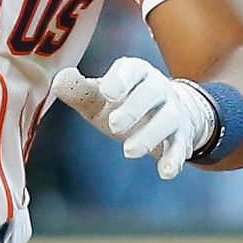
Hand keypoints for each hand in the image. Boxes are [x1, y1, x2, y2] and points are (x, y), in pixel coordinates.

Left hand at [53, 58, 215, 179]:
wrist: (160, 111)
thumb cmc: (119, 102)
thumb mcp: (97, 96)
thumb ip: (78, 90)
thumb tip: (60, 79)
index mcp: (134, 72)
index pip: (130, 70)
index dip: (121, 80)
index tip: (108, 93)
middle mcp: (157, 88)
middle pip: (151, 93)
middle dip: (134, 108)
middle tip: (114, 126)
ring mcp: (172, 111)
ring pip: (168, 119)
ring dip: (150, 136)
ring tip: (129, 151)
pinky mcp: (181, 134)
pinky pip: (181, 145)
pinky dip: (174, 158)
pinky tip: (166, 172)